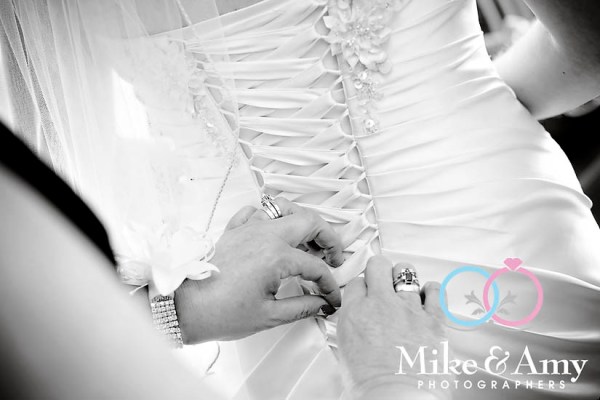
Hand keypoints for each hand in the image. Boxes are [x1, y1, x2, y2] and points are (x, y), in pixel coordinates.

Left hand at [175, 199, 343, 343]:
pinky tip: (273, 232)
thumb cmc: (218, 312)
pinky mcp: (233, 231)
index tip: (330, 297)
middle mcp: (264, 236)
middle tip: (333, 256)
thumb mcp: (269, 316)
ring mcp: (247, 229)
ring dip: (302, 220)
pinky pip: (256, 211)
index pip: (316, 266)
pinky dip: (270, 217)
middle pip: (309, 221)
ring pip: (283, 208)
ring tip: (308, 238)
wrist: (184, 308)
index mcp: (276, 256)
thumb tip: (321, 303)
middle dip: (328, 237)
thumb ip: (303, 306)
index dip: (329, 284)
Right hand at [337, 256, 447, 399]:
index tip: (365, 293)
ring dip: (405, 278)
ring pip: (406, 272)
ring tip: (406, 287)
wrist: (398, 398)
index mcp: (355, 314)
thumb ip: (353, 334)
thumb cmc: (371, 387)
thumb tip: (357, 332)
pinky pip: (435, 290)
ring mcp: (408, 309)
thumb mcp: (346, 355)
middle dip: (380, 271)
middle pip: (378, 266)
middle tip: (383, 280)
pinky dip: (432, 291)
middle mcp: (380, 305)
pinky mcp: (433, 319)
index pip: (355, 282)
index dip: (361, 288)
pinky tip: (429, 296)